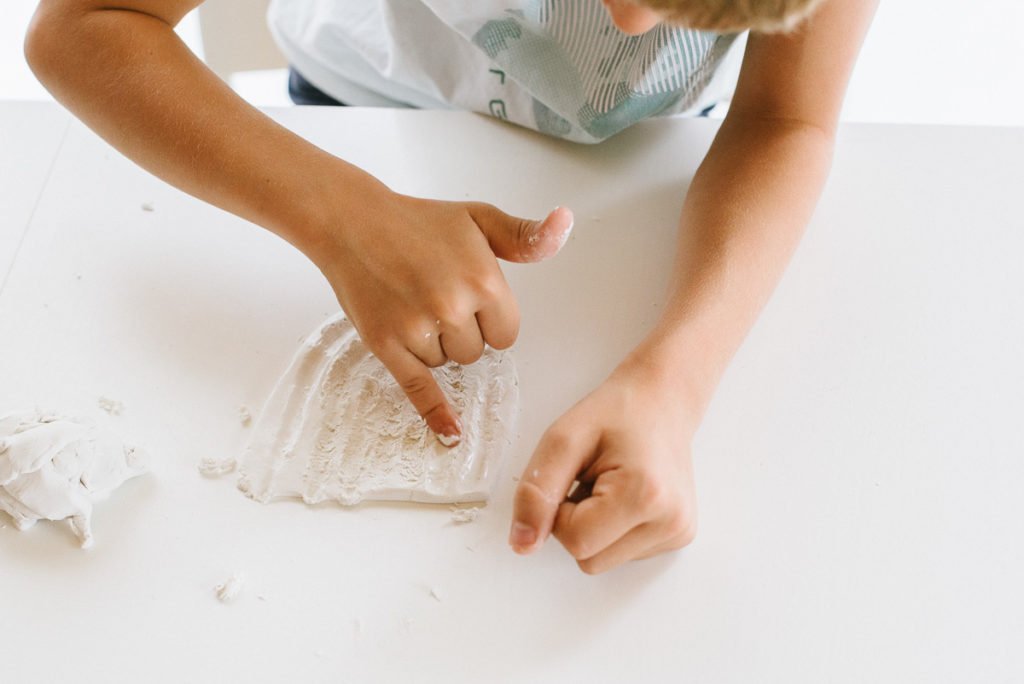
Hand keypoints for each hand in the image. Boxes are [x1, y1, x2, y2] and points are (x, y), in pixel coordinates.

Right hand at [310, 186, 573, 444]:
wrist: (353, 222)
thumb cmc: (418, 220)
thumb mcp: (479, 219)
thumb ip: (525, 236)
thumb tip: (565, 224)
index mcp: (484, 280)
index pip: (507, 334)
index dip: (490, 319)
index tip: (469, 298)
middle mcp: (454, 307)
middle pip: (477, 352)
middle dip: (462, 331)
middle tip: (434, 294)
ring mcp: (419, 328)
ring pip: (447, 365)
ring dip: (436, 346)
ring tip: (413, 305)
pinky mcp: (388, 345)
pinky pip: (419, 388)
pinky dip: (435, 413)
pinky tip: (450, 434)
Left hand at [509, 361, 698, 573]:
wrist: (660, 399)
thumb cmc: (615, 413)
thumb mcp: (562, 440)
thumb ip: (536, 492)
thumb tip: (523, 543)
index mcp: (645, 495)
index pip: (576, 541)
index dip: (560, 512)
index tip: (575, 477)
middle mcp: (671, 522)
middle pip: (589, 560)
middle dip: (576, 523)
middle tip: (593, 479)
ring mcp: (679, 532)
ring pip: (603, 562)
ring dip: (594, 528)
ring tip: (611, 485)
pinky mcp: (679, 536)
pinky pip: (622, 554)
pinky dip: (612, 530)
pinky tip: (625, 496)